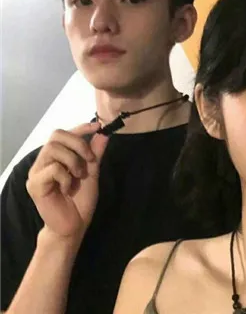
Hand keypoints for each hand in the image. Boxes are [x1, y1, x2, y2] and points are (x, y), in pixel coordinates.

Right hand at [26, 123, 108, 239]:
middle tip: (90, 159)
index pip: (64, 133)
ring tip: (78, 176)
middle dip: (78, 143)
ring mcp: (37, 172)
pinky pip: (53, 169)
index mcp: (56, 156)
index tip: (98, 126)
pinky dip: (66, 177)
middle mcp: (44, 161)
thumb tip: (103, 133)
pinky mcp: (34, 184)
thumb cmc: (81, 200)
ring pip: (53, 149)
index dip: (81, 127)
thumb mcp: (92, 172)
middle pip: (57, 135)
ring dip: (73, 161)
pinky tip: (68, 189)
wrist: (74, 225)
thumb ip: (95, 153)